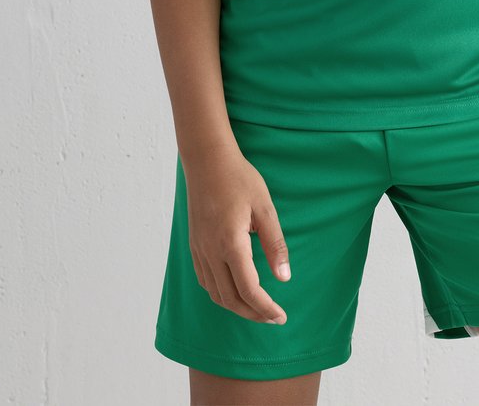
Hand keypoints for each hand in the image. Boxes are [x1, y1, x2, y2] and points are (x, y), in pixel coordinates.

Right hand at [183, 147, 291, 323]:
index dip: (266, 308)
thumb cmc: (239, 179)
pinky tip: (234, 290)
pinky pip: (205, 281)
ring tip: (257, 308)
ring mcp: (199, 250)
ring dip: (236, 307)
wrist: (207, 161)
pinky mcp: (194, 245)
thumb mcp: (265, 208)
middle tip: (273, 317)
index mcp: (231, 244)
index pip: (249, 290)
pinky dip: (220, 294)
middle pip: (231, 299)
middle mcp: (210, 252)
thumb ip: (275, 244)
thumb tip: (284, 278)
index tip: (281, 316)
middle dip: (253, 313)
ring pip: (215, 294)